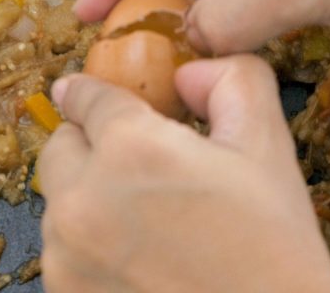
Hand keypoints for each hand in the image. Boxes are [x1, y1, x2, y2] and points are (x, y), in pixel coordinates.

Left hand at [38, 55, 329, 291]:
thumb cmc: (273, 248)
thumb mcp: (267, 146)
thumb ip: (230, 81)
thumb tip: (187, 71)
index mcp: (130, 149)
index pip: (86, 98)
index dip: (88, 92)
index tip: (78, 91)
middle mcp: (82, 199)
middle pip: (59, 148)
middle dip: (87, 145)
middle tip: (128, 163)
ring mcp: (65, 255)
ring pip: (57, 202)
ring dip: (85, 198)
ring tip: (140, 220)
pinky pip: (60, 250)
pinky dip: (85, 245)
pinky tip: (132, 258)